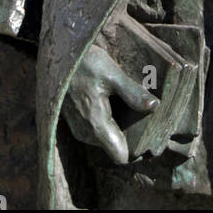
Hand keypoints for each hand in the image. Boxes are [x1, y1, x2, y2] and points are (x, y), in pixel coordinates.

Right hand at [62, 41, 157, 163]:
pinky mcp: (77, 122)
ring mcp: (80, 129)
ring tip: (130, 105)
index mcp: (96, 125)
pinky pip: (99, 130)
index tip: (149, 134)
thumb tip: (155, 106)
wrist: (58, 56)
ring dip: (119, 126)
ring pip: (107, 138)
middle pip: (116, 146)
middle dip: (130, 134)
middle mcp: (86, 133)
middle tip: (144, 115)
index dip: (137, 150)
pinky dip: (109, 120)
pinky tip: (116, 102)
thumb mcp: (112, 74)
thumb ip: (132, 93)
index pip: (120, 156)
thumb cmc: (85, 64)